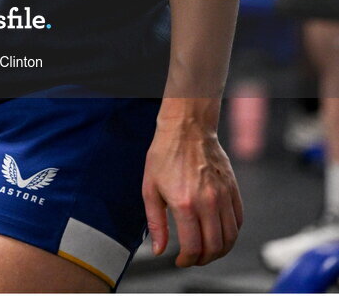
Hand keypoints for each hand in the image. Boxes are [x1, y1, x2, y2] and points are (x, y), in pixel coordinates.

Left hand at [142, 118, 242, 266]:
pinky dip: (231, 233)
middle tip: (193, 258)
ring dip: (220, 251)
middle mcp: (208, 202)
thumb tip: (159, 249)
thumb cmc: (165, 154)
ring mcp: (223, 195)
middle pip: (215, 247)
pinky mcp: (233, 189)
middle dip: (203, 259)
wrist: (186, 128)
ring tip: (207, 249)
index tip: (180, 260)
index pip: (193, 246)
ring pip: (230, 238)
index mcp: (185, 203)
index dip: (186, 260)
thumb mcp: (150, 188)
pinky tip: (219, 232)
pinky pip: (238, 220)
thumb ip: (156, 223)